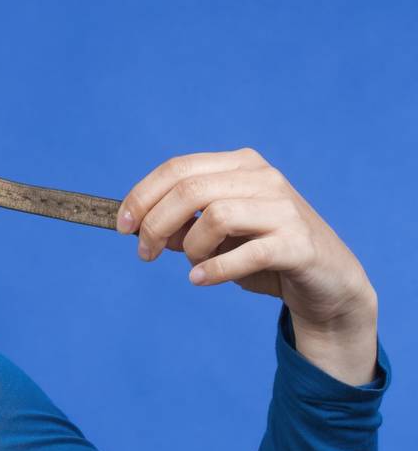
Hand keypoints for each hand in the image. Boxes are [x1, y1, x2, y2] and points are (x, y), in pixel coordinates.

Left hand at [116, 147, 376, 334]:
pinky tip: (201, 279)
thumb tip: (142, 227)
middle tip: (144, 254)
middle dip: (155, 224)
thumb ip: (183, 225)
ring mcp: (285, 208)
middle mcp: (265, 178)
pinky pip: (246, 253)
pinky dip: (213, 269)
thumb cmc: (264, 256)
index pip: (178, 168)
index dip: (142, 196)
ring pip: (215, 216)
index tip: (122, 225)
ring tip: (193, 266)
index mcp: (241, 165)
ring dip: (190, 248)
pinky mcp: (300, 243)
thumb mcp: (216, 236)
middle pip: (190, 190)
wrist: (328, 284)